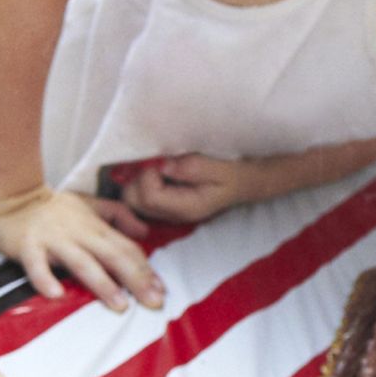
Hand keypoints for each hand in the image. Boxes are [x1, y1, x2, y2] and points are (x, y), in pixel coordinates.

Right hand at [0, 187, 161, 312]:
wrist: (11, 199)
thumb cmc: (53, 207)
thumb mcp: (90, 204)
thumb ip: (118, 215)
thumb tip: (144, 232)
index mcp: (94, 225)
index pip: (125, 247)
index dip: (145, 268)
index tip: (161, 290)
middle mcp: (78, 232)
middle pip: (112, 255)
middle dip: (135, 278)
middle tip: (153, 301)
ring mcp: (53, 240)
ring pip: (82, 262)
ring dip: (102, 283)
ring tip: (120, 304)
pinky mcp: (27, 247)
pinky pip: (36, 266)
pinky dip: (46, 280)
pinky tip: (57, 295)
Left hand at [117, 153, 251, 225]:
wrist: (244, 183)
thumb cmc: (233, 173)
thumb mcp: (219, 168)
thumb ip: (192, 167)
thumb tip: (164, 165)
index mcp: (185, 207)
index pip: (149, 197)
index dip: (149, 175)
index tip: (164, 162)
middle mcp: (171, 215)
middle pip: (133, 201)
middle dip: (138, 179)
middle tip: (158, 165)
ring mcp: (166, 212)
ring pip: (132, 200)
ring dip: (138, 180)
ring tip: (159, 168)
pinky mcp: (163, 205)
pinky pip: (139, 198)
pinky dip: (141, 183)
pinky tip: (158, 173)